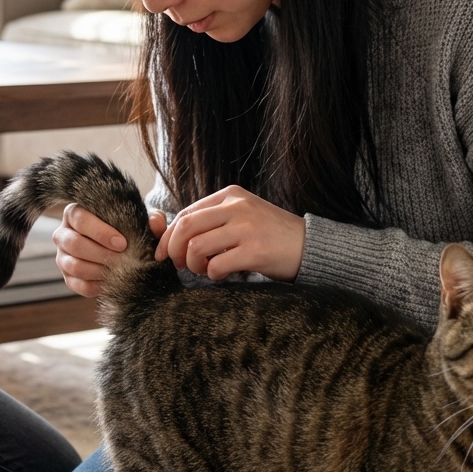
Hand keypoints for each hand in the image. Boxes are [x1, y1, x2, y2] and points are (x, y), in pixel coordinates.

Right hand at [53, 203, 166, 297]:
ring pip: (74, 266)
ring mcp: (62, 256)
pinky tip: (112, 282)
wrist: (124, 249)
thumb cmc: (129, 229)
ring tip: (119, 270)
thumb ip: (152, 218)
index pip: (80, 219)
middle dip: (101, 254)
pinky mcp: (67, 277)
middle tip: (123, 260)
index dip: (100, 232)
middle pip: (74, 243)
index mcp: (75, 213)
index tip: (122, 243)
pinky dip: (95, 286)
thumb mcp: (141, 220)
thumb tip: (155, 223)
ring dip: (99, 270)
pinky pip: (77, 285)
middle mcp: (63, 233)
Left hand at [154, 186, 304, 281]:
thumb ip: (212, 221)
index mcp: (230, 196)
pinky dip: (213, 275)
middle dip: (174, 250)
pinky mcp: (255, 251)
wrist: (309, 246)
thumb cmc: (270, 235)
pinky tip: (223, 275)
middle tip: (179, 266)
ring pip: (196, 247)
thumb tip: (171, 238)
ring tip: (205, 270)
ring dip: (193, 265)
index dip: (169, 236)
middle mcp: (237, 207)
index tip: (163, 254)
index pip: (186, 213)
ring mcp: (247, 228)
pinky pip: (216, 266)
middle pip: (186, 227)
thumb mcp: (242, 216)